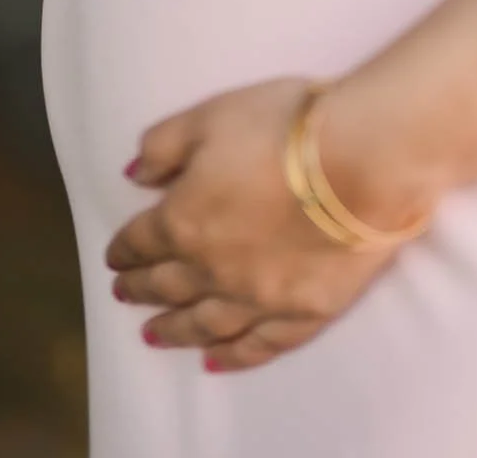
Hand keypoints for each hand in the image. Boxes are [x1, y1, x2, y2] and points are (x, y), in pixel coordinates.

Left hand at [106, 76, 436, 373]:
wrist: (361, 160)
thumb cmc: (284, 127)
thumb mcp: (211, 116)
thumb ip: (165, 145)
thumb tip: (134, 174)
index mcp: (183, 220)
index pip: (142, 240)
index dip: (125, 249)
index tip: (115, 258)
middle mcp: (212, 269)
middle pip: (167, 285)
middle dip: (141, 289)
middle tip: (123, 296)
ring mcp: (257, 297)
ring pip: (204, 323)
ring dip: (174, 330)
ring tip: (154, 335)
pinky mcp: (301, 312)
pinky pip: (259, 344)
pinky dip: (233, 356)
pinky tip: (216, 361)